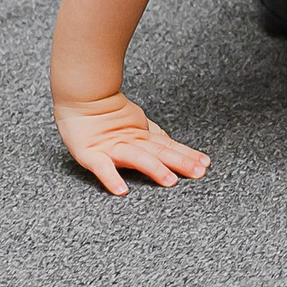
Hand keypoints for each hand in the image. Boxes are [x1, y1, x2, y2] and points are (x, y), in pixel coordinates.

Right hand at [54, 91, 209, 195]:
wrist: (81, 95)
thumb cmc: (106, 113)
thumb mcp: (136, 124)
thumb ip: (152, 135)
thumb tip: (171, 143)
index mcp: (142, 135)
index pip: (168, 146)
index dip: (187, 154)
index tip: (205, 163)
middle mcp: (131, 141)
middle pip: (159, 152)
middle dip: (180, 162)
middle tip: (198, 172)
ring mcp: (111, 147)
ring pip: (137, 158)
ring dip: (155, 169)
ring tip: (170, 181)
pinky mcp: (91, 154)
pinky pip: (102, 168)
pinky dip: (111, 178)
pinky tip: (122, 190)